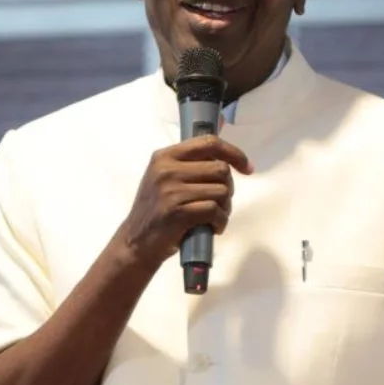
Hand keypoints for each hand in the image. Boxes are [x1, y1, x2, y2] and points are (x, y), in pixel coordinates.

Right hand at [115, 134, 253, 268]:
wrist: (136, 241)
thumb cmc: (156, 210)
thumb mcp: (164, 177)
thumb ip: (189, 164)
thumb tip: (226, 155)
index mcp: (165, 156)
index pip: (209, 143)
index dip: (234, 153)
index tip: (247, 167)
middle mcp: (166, 169)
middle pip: (220, 169)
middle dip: (228, 187)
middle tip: (220, 202)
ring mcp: (171, 191)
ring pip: (220, 191)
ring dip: (225, 208)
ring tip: (214, 217)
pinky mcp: (177, 212)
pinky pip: (214, 210)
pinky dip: (220, 221)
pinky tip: (213, 227)